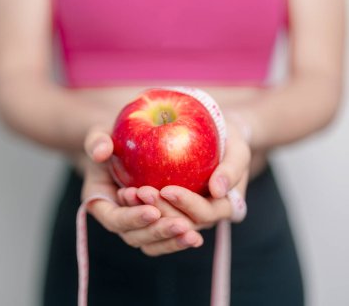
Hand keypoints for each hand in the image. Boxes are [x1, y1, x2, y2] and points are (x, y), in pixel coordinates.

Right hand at [82, 127, 203, 255]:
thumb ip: (97, 142)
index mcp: (100, 201)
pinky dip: (179, 239)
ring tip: (192, 235)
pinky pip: (165, 237)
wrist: (124, 147)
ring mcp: (137, 223)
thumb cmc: (112, 139)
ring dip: (171, 241)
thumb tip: (101, 151)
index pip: (114, 219)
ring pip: (152, 244)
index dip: (132, 218)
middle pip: (135, 237)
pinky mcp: (156, 222)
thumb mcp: (101, 135)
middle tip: (180, 224)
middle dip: (157, 232)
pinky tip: (196, 237)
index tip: (152, 210)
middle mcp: (118, 218)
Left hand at [118, 118, 250, 229]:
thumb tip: (218, 190)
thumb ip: (232, 168)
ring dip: (144, 214)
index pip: (204, 214)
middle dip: (161, 211)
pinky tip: (124, 194)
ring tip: (128, 194)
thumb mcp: (238, 149)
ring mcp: (184, 214)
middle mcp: (203, 216)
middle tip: (142, 192)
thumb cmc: (230, 141)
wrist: (217, 137)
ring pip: (162, 226)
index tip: (167, 189)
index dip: (186, 204)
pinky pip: (151, 217)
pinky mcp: (168, 207)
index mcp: (224, 207)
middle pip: (180, 224)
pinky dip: (137, 210)